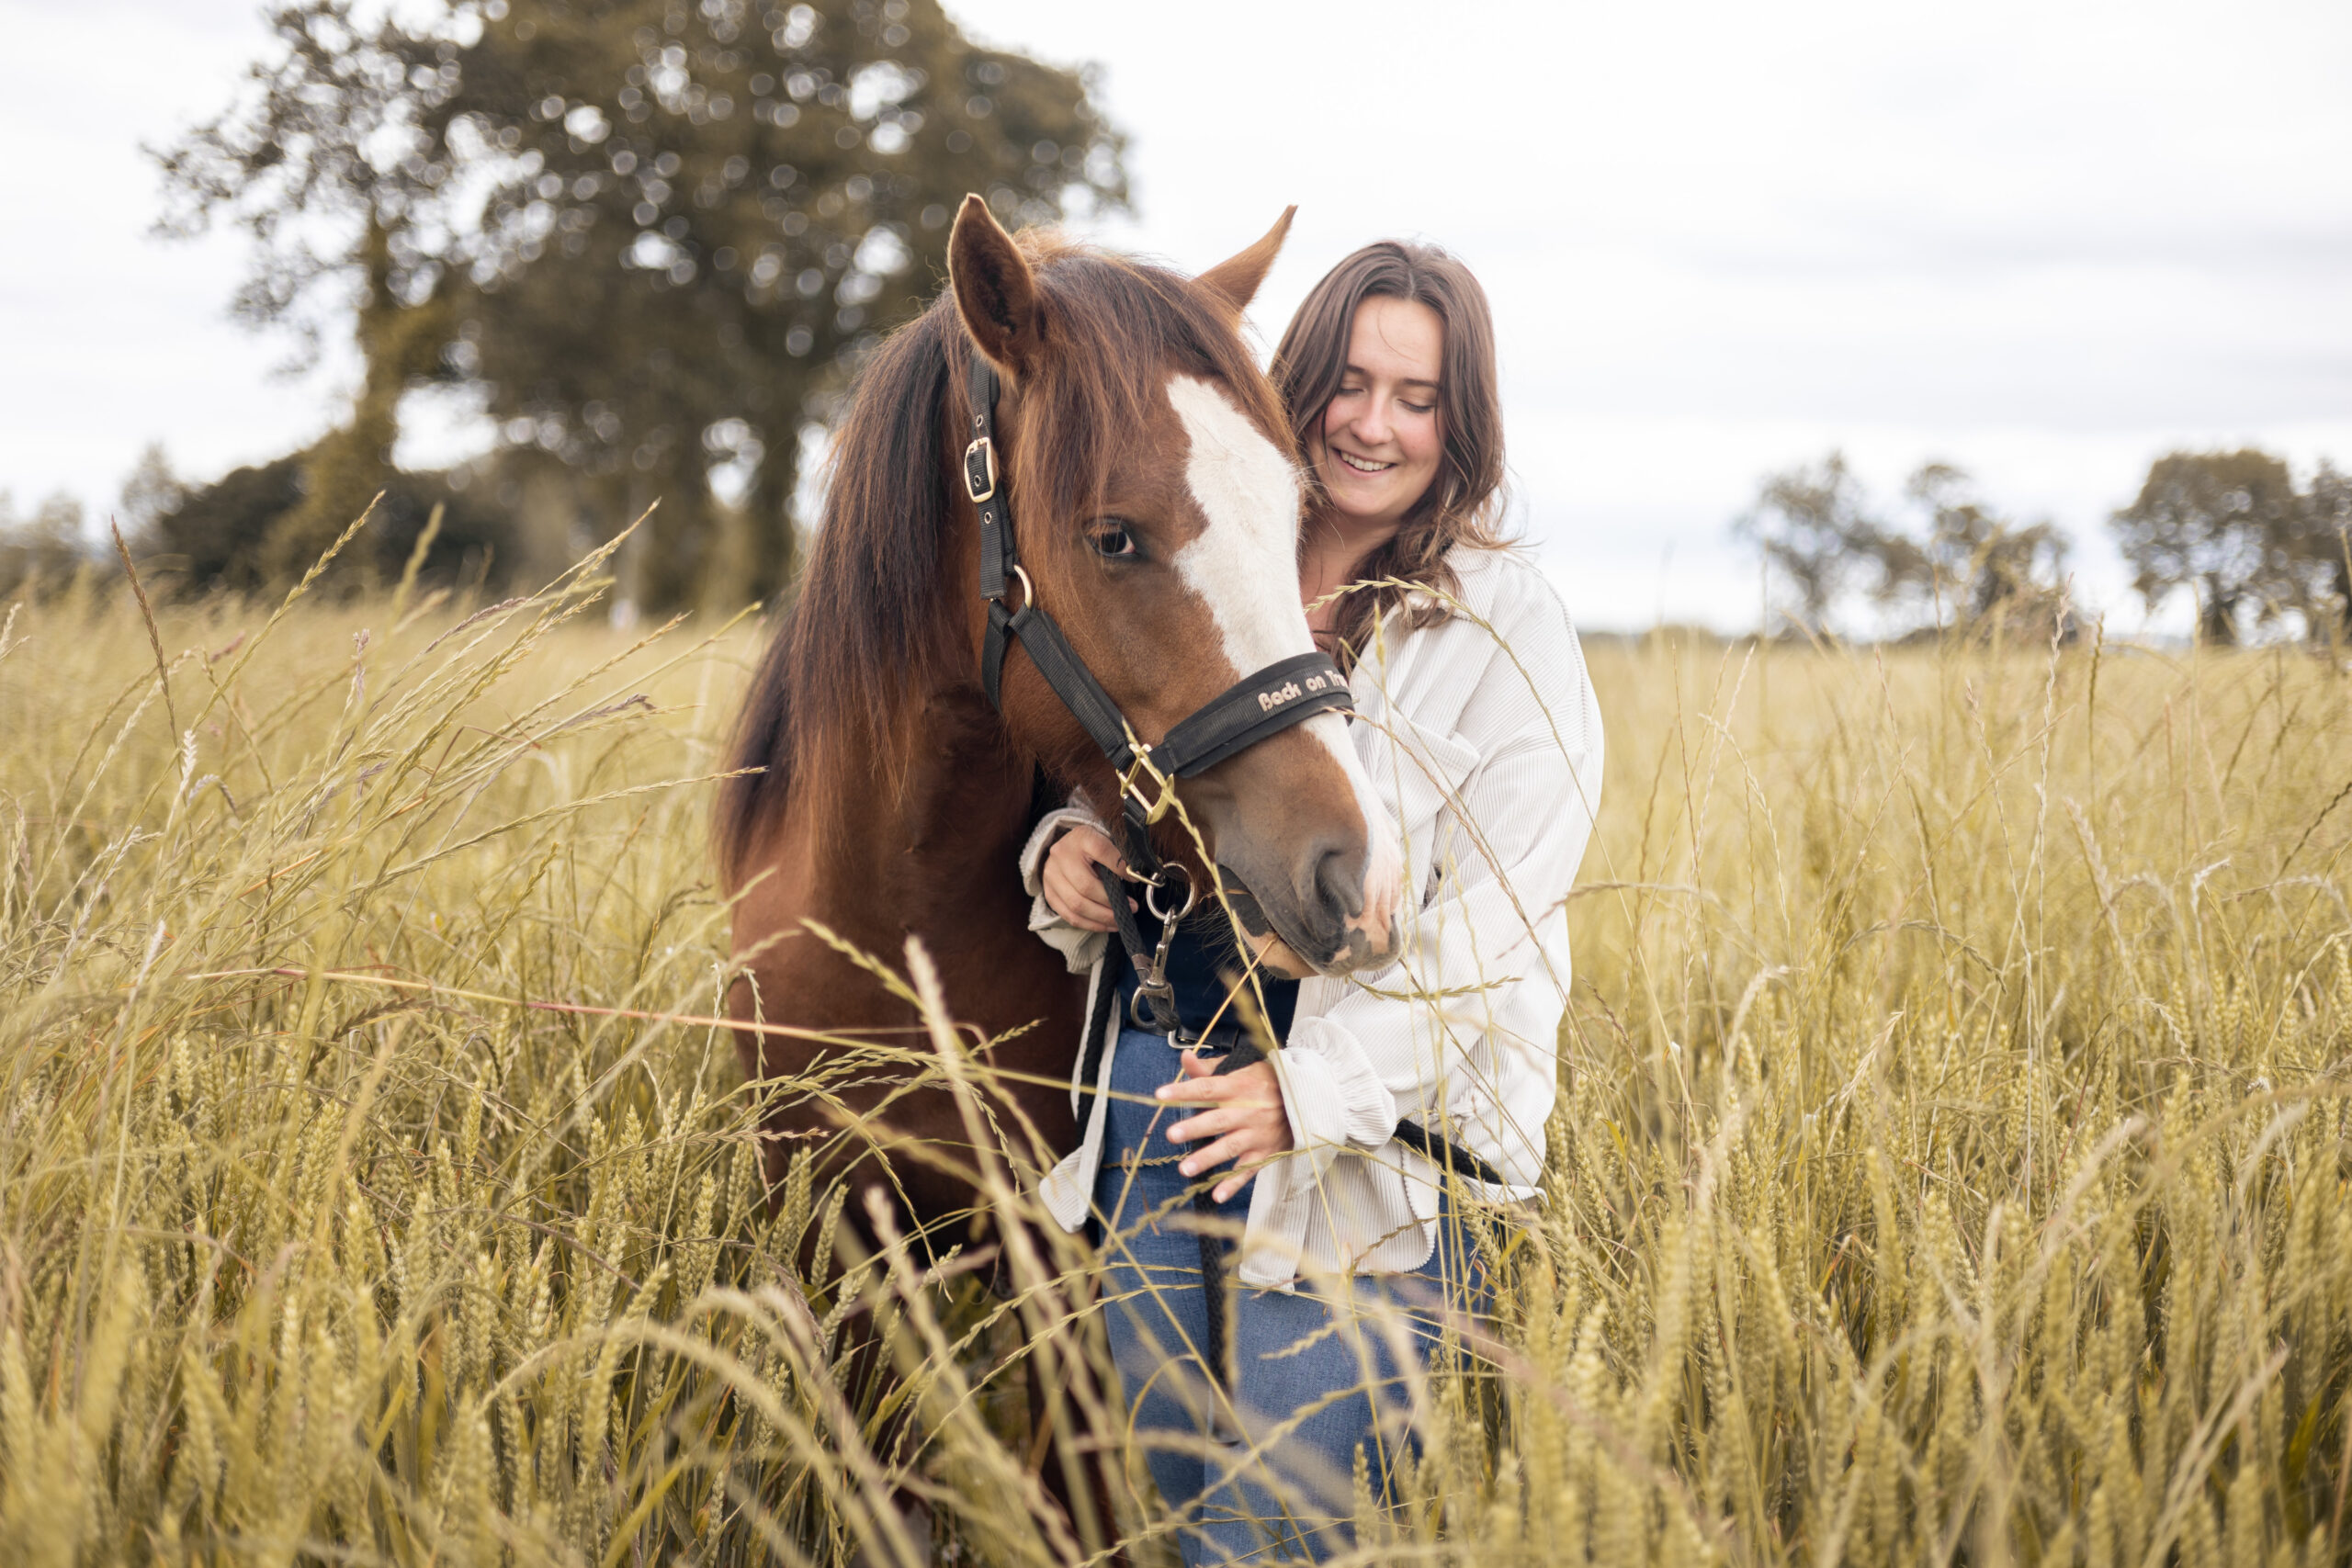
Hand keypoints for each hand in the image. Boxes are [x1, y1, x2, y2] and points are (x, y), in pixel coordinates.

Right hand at [1040, 823, 1130, 932]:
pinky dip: (1091, 924)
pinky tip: (1106, 925)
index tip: (1135, 879)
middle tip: (1131, 908)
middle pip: (1086, 886)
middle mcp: (1061, 855)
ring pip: (1076, 905)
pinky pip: (1069, 916)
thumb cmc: (1092, 846)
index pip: (1102, 851)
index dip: (1120, 867)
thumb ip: (1119, 856)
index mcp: (1080, 837)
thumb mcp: (1107, 841)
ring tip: (1120, 920)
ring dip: (1102, 918)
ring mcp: (1051, 875)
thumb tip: (1134, 877)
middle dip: (1111, 902)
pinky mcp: (1049, 892)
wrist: (1067, 847)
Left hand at [1159, 1054, 1291, 1201]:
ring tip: (1185, 1169)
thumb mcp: (1243, 1068)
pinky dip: (1233, 1183)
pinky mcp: (1266, 1153)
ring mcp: (1258, 1134)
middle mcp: (1248, 1111)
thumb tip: (1185, 1057)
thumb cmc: (1267, 1083)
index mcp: (1239, 1087)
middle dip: (1195, 1128)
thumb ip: (1211, 1067)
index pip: (1208, 1089)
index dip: (1185, 1091)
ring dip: (1208, 1159)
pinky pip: (1248, 1170)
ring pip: (1231, 1147)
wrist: (1307, 1100)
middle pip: (1218, 1120)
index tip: (1161, 1095)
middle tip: (1172, 1134)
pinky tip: (1216, 1195)